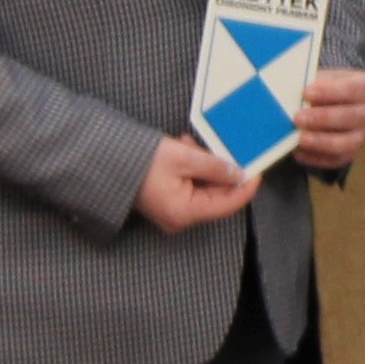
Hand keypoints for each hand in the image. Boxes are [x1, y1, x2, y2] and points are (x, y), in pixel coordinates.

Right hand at [135, 135, 258, 232]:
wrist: (106, 160)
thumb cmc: (142, 161)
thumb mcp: (184, 158)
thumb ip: (215, 167)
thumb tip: (239, 174)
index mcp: (185, 212)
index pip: (227, 204)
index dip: (245, 188)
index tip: (258, 170)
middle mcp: (180, 219)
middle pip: (215, 197)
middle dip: (222, 171)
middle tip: (222, 147)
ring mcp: (173, 213)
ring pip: (203, 189)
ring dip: (205, 166)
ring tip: (193, 144)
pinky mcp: (167, 203)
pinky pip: (190, 187)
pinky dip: (193, 169)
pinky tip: (186, 148)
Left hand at [294, 64, 364, 172]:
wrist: (347, 105)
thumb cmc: (334, 88)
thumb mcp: (329, 79)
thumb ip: (317, 85)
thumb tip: (295, 95)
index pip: (352, 90)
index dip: (329, 92)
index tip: (306, 93)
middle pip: (350, 117)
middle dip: (322, 118)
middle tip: (298, 118)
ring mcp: (363, 136)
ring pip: (346, 143)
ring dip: (320, 141)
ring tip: (299, 138)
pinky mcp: (351, 154)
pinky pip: (335, 160)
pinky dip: (315, 158)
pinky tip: (298, 152)